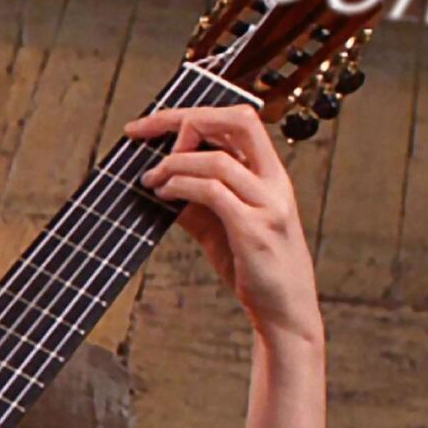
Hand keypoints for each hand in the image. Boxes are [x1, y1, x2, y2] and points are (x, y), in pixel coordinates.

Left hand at [123, 105, 321, 343]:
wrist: (285, 313)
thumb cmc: (254, 266)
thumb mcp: (220, 225)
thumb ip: (194, 199)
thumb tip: (153, 178)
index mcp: (270, 174)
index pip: (238, 119)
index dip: (191, 113)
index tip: (147, 126)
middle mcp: (275, 182)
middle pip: (237, 121)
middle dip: (183, 120)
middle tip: (142, 134)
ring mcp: (269, 204)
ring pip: (218, 159)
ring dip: (173, 163)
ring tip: (149, 179)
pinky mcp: (255, 230)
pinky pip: (213, 192)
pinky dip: (181, 186)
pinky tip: (163, 195)